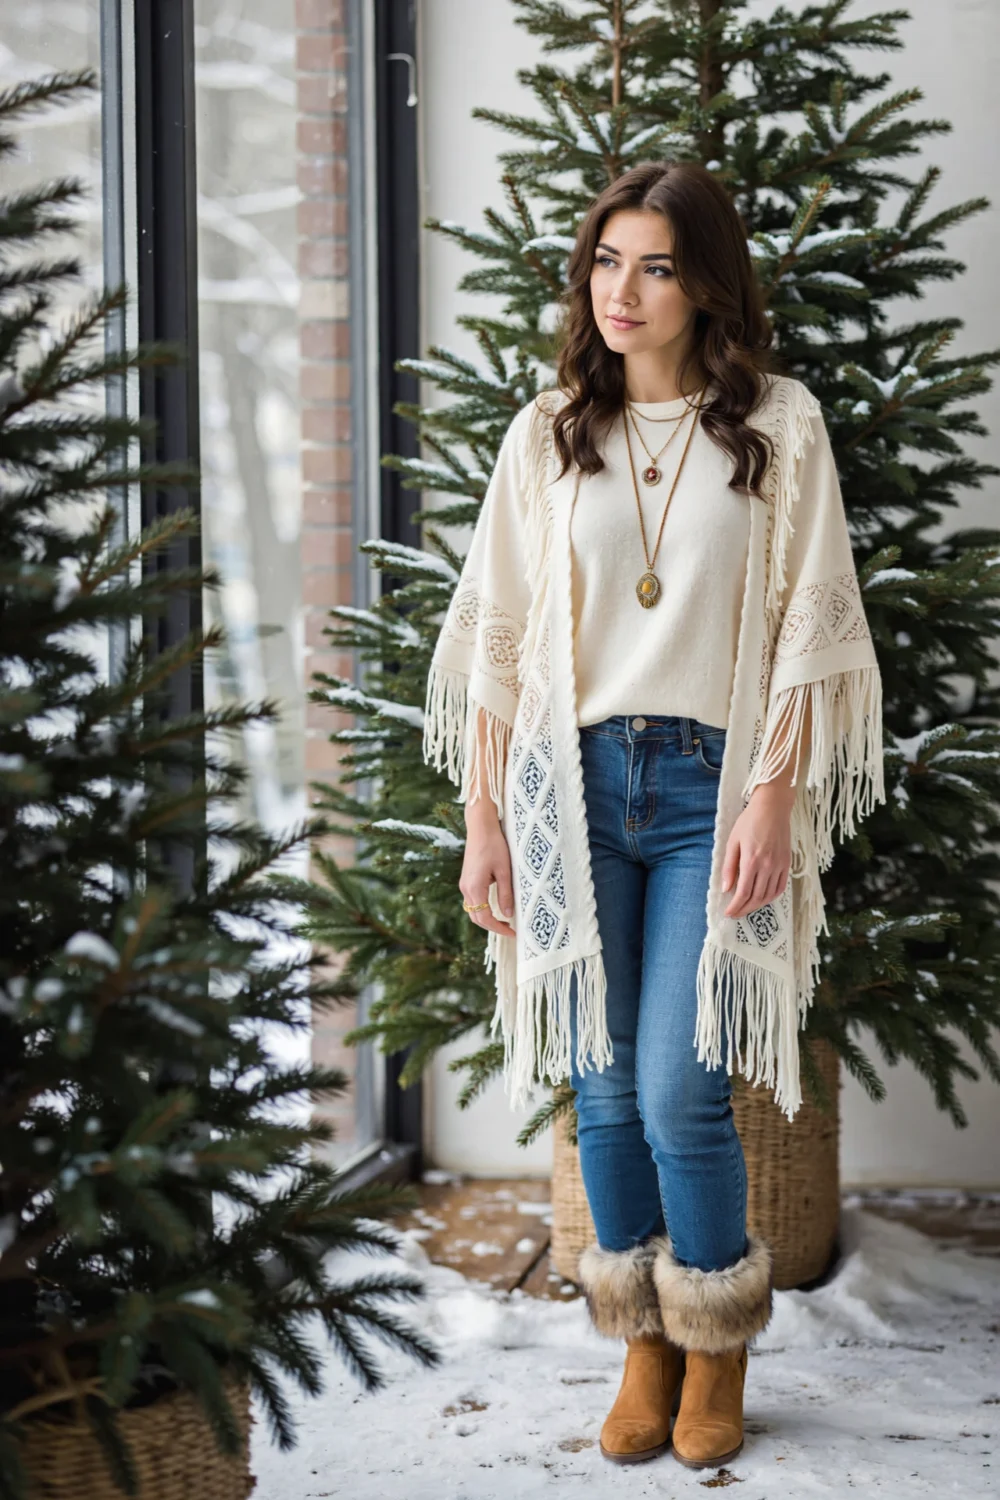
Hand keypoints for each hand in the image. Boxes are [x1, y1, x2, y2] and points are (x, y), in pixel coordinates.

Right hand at [460, 801, 515, 936]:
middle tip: (510, 930)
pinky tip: (496, 907)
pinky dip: (483, 909)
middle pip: (476, 917)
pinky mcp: (467, 879)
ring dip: (487, 918)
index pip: (485, 918)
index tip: (513, 933)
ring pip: (473, 910)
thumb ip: (505, 894)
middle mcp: (466, 888)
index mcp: (475, 887)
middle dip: (492, 926)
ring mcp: (464, 884)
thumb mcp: (504, 870)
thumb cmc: (494, 845)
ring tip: (504, 921)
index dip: (499, 928)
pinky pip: (473, 901)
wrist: (481, 827)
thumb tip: (508, 914)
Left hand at [721, 781, 793, 919]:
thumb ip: (729, 867)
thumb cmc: (749, 822)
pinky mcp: (787, 864)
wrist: (773, 808)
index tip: (728, 912)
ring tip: (746, 908)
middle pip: (756, 898)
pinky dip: (771, 897)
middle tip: (735, 914)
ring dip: (757, 906)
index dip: (735, 906)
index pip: (743, 892)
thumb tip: (726, 888)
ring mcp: (779, 866)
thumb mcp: (733, 842)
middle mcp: (767, 866)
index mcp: (751, 861)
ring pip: (769, 895)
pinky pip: (780, 887)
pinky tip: (763, 898)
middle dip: (744, 909)